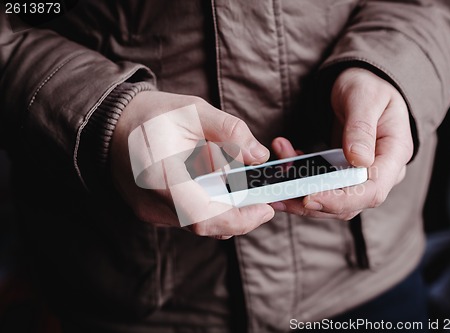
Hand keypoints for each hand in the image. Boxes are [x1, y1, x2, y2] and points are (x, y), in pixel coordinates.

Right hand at [110, 91, 274, 238]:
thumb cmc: (152, 115)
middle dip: (238, 213)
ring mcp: (150, 211)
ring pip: (198, 222)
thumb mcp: (193, 111)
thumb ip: (230, 132)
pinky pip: (186, 217)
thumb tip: (259, 155)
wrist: (112, 123)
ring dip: (222, 207)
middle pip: (206, 223)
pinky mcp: (151, 212)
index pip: (204, 216)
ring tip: (229, 180)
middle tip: (258, 197)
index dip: (239, 219)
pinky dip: (206, 204)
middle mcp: (153, 203)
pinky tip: (209, 183)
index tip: (265, 209)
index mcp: (162, 177)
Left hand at [271, 67, 412, 219]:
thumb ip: (361, 128)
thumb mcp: (364, 98)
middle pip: (349, 204)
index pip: (372, 191)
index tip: (309, 197)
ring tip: (275, 178)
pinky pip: (321, 185)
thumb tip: (358, 160)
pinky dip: (300, 178)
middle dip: (311, 203)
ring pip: (331, 199)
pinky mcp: (343, 173)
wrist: (363, 83)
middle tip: (279, 195)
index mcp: (394, 154)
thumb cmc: (368, 85)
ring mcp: (361, 175)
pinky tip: (285, 159)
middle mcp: (381, 171)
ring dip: (300, 193)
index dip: (340, 200)